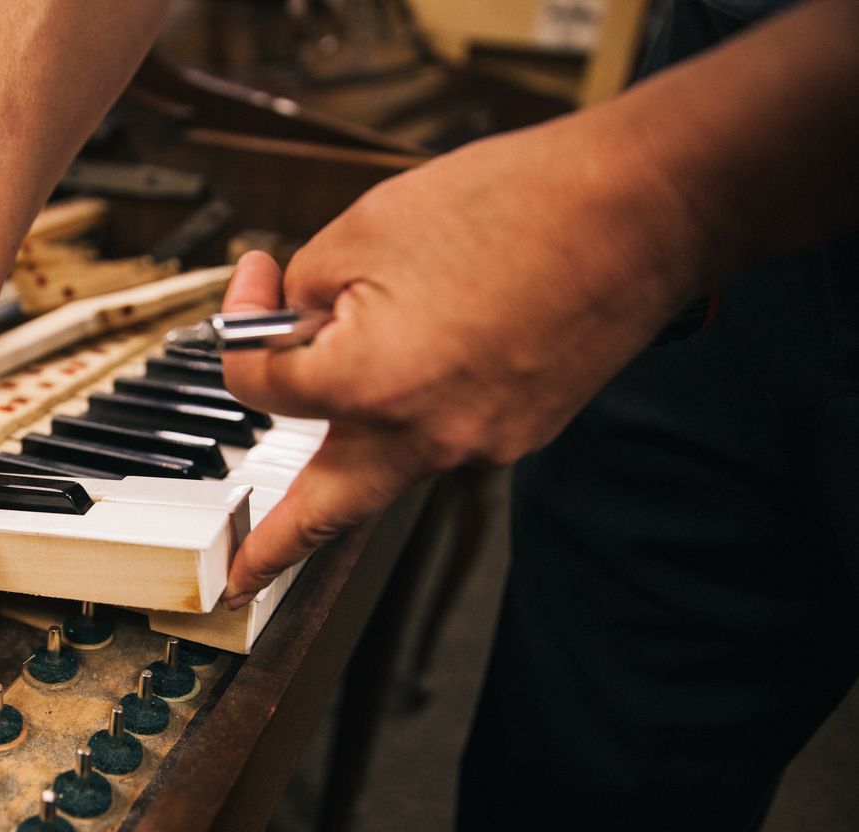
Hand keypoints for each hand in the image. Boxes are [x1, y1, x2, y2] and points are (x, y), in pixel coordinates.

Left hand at [220, 113, 703, 607]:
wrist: (640, 208)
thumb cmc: (515, 204)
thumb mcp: (366, 228)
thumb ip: (304, 290)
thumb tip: (288, 317)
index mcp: (368, 384)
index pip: (260, 384)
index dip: (243, 319)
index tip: (256, 280)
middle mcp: (423, 436)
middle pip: (323, 509)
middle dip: (273, 550)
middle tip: (237, 579)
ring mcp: (479, 445)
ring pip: (387, 464)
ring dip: (349, 444)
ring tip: (335, 411)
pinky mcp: (520, 435)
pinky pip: (444, 437)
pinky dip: (417, 407)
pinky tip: (428, 356)